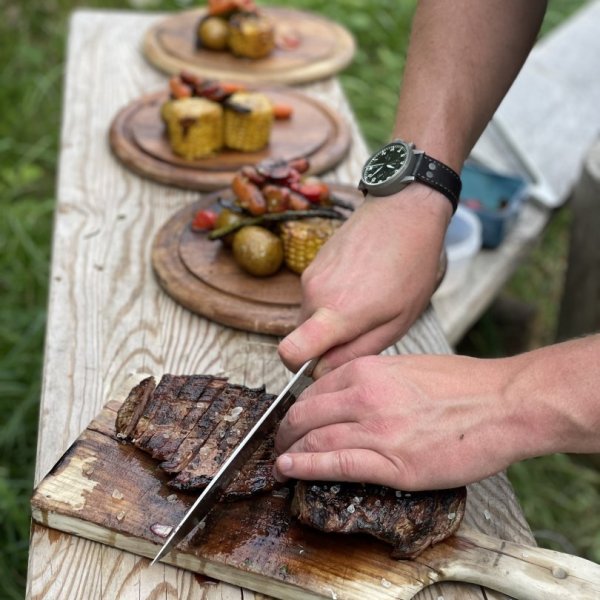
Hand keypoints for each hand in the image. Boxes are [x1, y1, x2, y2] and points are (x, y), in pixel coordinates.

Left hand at [274, 354, 526, 490]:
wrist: (502, 404)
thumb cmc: (463, 385)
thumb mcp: (408, 366)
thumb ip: (374, 378)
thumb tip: (350, 391)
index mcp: (369, 370)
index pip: (314, 390)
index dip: (297, 409)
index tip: (293, 420)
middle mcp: (365, 396)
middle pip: (306, 414)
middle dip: (286, 431)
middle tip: (281, 442)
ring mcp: (378, 430)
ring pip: (316, 439)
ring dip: (290, 451)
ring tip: (281, 460)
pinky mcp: (394, 463)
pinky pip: (336, 464)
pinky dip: (306, 467)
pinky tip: (291, 469)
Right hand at [278, 184, 451, 377]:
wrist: (403, 212)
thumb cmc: (410, 267)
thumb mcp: (397, 321)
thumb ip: (358, 351)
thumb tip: (325, 371)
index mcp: (337, 314)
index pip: (290, 353)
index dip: (299, 368)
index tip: (322, 366)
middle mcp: (315, 295)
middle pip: (301, 338)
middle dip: (325, 344)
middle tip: (362, 331)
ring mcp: (311, 276)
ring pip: (309, 317)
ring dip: (330, 320)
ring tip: (366, 303)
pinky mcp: (313, 264)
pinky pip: (313, 296)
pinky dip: (330, 300)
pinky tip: (360, 286)